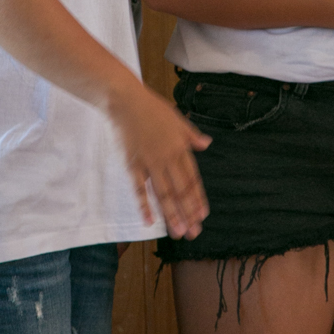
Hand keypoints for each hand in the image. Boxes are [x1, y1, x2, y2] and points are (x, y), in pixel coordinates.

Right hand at [108, 84, 210, 239]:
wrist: (125, 100)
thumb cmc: (152, 108)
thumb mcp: (178, 119)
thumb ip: (191, 135)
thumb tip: (207, 143)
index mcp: (180, 148)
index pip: (192, 179)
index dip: (197, 199)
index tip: (203, 216)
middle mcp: (167, 158)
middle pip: (180, 191)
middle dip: (188, 214)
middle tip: (194, 233)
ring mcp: (149, 163)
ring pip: (162, 194)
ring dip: (171, 215)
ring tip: (178, 233)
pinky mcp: (132, 164)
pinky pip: (139, 189)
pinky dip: (144, 205)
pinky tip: (149, 221)